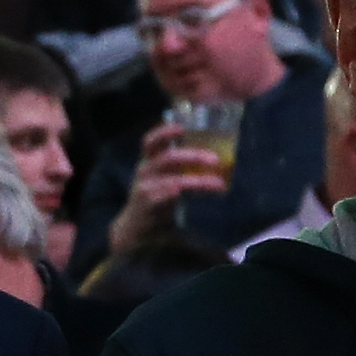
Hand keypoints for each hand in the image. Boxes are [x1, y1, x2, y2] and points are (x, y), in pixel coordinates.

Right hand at [106, 123, 229, 252]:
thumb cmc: (156, 198)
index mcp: (147, 161)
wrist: (137, 228)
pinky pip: (171, 196)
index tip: (182, 128)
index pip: (150, 142)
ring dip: (199, 181)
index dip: (164, 132)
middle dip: (193, 156)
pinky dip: (189, 192)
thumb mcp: (163, 178)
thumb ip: (180, 167)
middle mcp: (144, 171)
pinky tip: (205, 191)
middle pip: (168, 158)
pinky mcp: (150, 204)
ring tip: (218, 183)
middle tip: (215, 160)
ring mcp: (145, 188)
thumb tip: (214, 158)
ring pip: (175, 180)